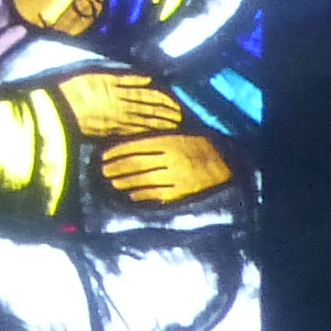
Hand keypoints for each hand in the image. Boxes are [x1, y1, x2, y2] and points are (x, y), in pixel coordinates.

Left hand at [98, 128, 235, 205]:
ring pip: (144, 179)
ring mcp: (177, 176)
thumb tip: (128, 141)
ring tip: (113, 182)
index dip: (117, 152)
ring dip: (126, 182)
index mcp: (169, 141)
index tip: (104, 156)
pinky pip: (158, 194)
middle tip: (103, 170)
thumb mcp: (177, 135)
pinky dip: (142, 195)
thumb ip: (156, 138)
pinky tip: (131, 195)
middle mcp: (171, 158)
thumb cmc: (197, 145)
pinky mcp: (183, 191)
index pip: (135, 146)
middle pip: (137, 164)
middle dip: (117, 168)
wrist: (227, 163)